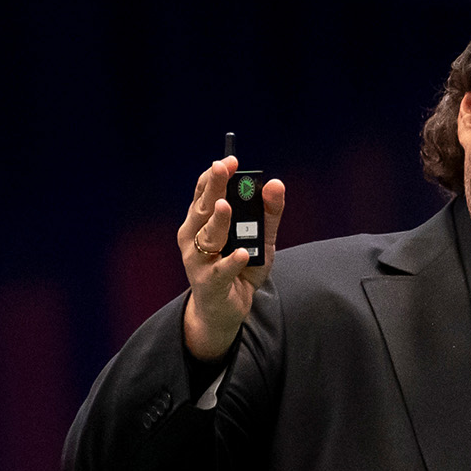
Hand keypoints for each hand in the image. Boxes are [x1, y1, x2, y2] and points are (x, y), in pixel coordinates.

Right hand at [179, 155, 286, 361]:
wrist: (227, 310)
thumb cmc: (240, 268)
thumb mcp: (262, 239)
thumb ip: (269, 213)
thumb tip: (276, 184)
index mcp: (202, 221)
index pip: (204, 192)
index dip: (215, 175)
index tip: (230, 160)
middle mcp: (194, 237)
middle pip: (203, 208)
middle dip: (213, 187)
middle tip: (222, 169)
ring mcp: (198, 260)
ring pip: (208, 236)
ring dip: (218, 221)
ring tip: (226, 206)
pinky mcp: (209, 283)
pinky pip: (220, 270)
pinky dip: (231, 262)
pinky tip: (241, 253)